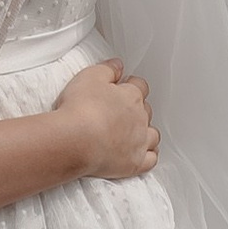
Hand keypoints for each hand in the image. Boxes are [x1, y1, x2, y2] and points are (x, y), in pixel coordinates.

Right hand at [59, 57, 157, 182]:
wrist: (74, 140)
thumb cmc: (80, 109)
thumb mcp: (89, 76)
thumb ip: (107, 69)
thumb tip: (118, 65)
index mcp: (131, 96)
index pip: (140, 86)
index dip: (132, 86)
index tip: (125, 86)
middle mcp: (139, 118)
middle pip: (146, 111)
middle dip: (138, 109)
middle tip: (123, 110)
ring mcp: (139, 142)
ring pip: (153, 135)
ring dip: (147, 133)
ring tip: (135, 133)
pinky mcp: (134, 163)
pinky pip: (151, 160)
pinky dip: (149, 156)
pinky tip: (142, 154)